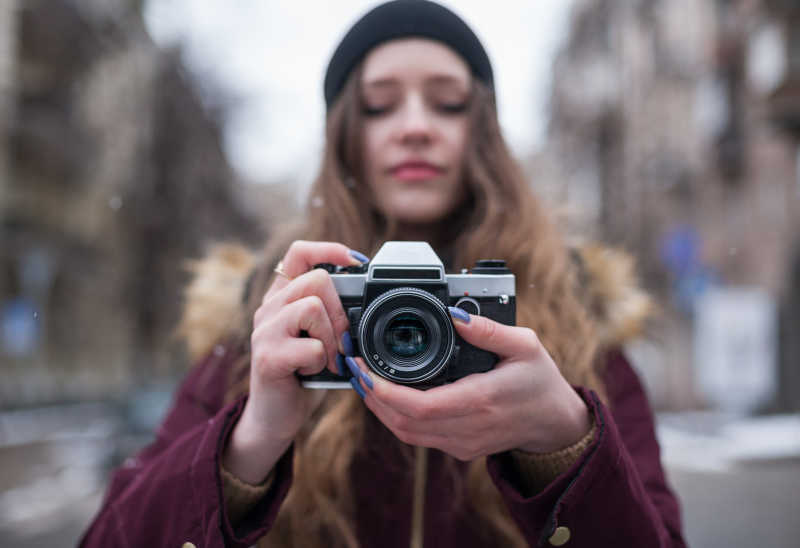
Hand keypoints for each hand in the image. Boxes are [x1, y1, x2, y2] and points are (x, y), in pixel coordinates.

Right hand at [223, 241, 366, 482]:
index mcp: (281, 297)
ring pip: (311, 307)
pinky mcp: (267, 357)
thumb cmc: (303, 373)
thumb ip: (330, 313)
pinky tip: (312, 372)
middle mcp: (268, 308)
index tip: (356, 262)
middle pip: (316, 279)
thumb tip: (367, 299)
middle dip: (341, 310)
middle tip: (342, 339)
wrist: (274, 416)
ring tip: (327, 357)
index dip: (329, 250)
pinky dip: (322, 362)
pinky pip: (311, 347)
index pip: (298, 252)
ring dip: (331, 336)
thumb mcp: (317, 335)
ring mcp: (264, 331)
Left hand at [352, 311, 591, 460]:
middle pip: (403, 423)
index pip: (419, 407)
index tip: (365, 369)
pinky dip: (396, 416)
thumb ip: (488, 329)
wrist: (555, 424)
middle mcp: (468, 429)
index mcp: (481, 400)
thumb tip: (455, 313)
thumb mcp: (525, 345)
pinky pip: (418, 436)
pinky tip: (387, 392)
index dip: (383, 391)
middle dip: (372, 396)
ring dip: (379, 408)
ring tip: (364, 377)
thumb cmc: (541, 382)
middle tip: (355, 367)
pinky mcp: (459, 448)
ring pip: (406, 433)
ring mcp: (462, 444)